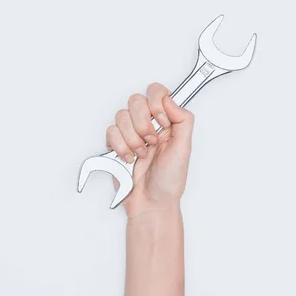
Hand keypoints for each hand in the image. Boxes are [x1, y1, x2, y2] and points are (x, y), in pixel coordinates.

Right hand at [106, 82, 194, 216]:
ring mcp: (131, 132)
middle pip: (136, 100)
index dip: (156, 103)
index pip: (157, 92)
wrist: (151, 203)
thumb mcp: (185, 149)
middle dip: (142, 124)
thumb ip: (183, 120)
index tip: (162, 122)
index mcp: (167, 121)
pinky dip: (120, 147)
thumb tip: (170, 99)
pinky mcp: (116, 144)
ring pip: (121, 116)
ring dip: (132, 139)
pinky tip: (129, 158)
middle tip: (151, 142)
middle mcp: (148, 123)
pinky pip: (110, 132)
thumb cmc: (170, 180)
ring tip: (141, 155)